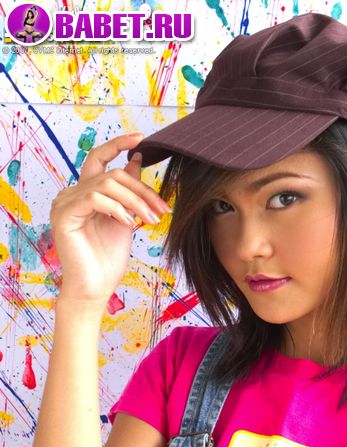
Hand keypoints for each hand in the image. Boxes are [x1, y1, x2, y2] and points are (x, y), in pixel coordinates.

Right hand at [49, 132, 170, 308]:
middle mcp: (71, 194)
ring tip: (150, 220)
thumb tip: (137, 160)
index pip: (99, 158)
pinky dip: (116, 208)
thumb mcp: (126, 218)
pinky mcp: (64, 215)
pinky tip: (129, 224)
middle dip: (142, 190)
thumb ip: (128, 191)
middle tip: (162, 209)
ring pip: (107, 184)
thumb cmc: (108, 259)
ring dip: (135, 201)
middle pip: (112, 174)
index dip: (119, 144)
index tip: (142, 138)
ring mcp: (65, 203)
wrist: (94, 288)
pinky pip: (95, 198)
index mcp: (85, 193)